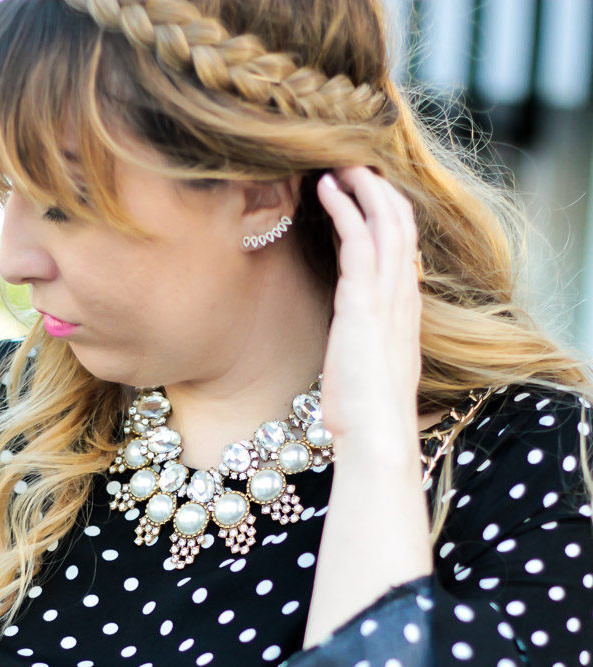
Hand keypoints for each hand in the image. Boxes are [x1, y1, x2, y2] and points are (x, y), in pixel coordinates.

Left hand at [316, 167, 422, 462]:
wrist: (378, 436)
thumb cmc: (369, 420)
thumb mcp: (368, 378)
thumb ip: (365, 355)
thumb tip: (353, 358)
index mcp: (405, 316)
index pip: (405, 252)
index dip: (389, 220)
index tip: (368, 200)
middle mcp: (403, 299)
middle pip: (402, 225)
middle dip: (380, 190)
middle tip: (354, 166)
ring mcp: (387, 297)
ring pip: (385, 221)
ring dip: (363, 187)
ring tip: (338, 165)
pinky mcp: (363, 300)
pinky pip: (358, 237)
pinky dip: (344, 206)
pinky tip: (325, 188)